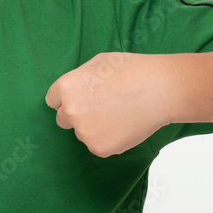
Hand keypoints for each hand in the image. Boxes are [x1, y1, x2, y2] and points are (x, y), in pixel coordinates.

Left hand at [45, 52, 176, 157]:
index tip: (81, 99)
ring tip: (119, 113)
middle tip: (101, 108)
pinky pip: (98, 145)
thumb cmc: (131, 71)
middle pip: (63, 119)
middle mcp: (70, 111)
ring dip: (94, 127)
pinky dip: (109, 139)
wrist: (159, 89)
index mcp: (65, 88)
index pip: (53, 101)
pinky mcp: (100, 148)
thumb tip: (74, 91)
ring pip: (83, 133)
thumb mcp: (96, 64)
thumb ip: (78, 79)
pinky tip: (124, 125)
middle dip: (77, 115)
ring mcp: (84, 132)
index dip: (68, 99)